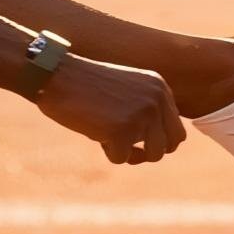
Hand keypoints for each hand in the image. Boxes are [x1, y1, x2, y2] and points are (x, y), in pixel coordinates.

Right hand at [32, 56, 184, 165]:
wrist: (56, 75)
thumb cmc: (83, 85)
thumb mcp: (123, 91)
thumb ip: (143, 110)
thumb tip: (150, 149)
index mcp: (159, 87)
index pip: (176, 128)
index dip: (158, 141)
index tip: (138, 142)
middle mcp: (157, 100)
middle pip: (171, 144)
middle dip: (150, 152)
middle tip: (127, 150)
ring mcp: (143, 114)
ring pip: (152, 154)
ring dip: (129, 153)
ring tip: (107, 137)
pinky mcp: (123, 130)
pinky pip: (121, 158)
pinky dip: (106, 151)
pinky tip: (93, 131)